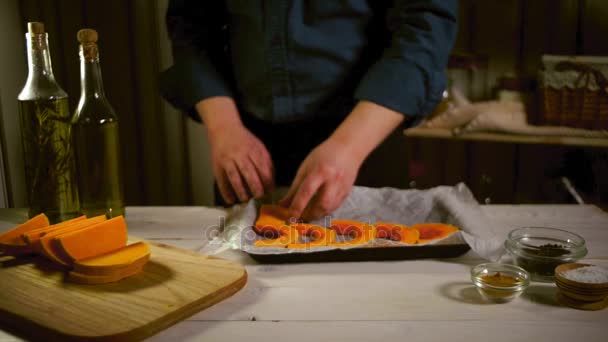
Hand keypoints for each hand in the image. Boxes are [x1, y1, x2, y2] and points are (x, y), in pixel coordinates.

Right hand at [197, 97, 273, 203]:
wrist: (224, 128)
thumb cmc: (244, 140)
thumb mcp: (258, 146)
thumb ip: (266, 162)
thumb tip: (271, 182)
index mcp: (254, 150)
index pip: (263, 167)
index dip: (267, 180)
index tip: (270, 190)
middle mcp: (241, 154)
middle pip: (249, 172)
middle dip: (255, 185)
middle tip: (259, 195)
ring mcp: (228, 159)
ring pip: (234, 176)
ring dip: (240, 190)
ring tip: (245, 199)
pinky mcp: (217, 165)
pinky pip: (221, 180)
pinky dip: (225, 191)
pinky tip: (230, 199)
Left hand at [281, 100, 404, 219]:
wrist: (348, 149)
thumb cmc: (324, 155)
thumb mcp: (306, 167)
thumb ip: (295, 187)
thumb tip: (284, 204)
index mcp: (320, 171)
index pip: (306, 192)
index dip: (297, 206)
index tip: (289, 216)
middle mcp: (333, 181)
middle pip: (322, 204)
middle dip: (309, 215)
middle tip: (299, 218)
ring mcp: (342, 188)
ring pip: (329, 209)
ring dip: (317, 215)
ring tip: (306, 215)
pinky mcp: (347, 193)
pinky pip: (335, 207)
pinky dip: (325, 212)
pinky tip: (317, 210)